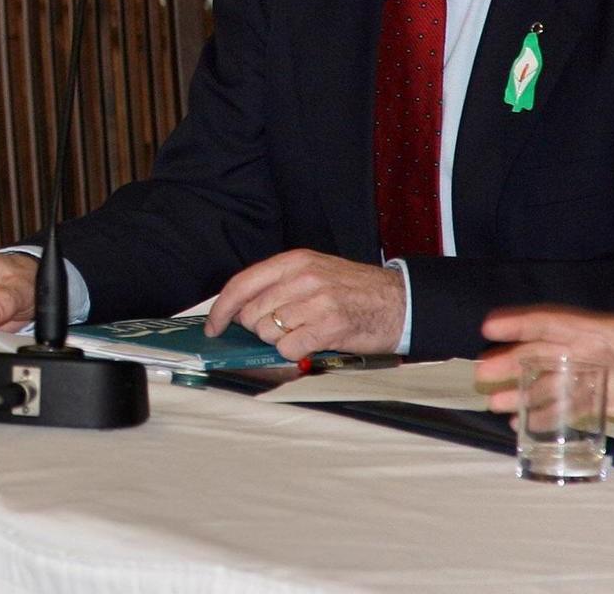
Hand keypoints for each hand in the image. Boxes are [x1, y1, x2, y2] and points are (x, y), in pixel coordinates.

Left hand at [207, 249, 404, 357]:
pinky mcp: (329, 326)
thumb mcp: (314, 272)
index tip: (213, 327)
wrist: (400, 302)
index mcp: (294, 261)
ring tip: (306, 331)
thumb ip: (278, 285)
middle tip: (286, 327)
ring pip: (268, 332)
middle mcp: (303, 277)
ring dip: (281, 340)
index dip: (221, 309)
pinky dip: (296, 352)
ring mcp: (316, 301)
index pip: (241, 284)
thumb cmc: (354, 291)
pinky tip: (315, 342)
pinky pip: (289, 348)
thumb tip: (239, 312)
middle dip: (260, 328)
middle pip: (251, 314)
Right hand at [475, 305, 613, 418]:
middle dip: (507, 363)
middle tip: (481, 375)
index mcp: (593, 333)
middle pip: (536, 353)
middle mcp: (581, 351)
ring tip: (493, 403)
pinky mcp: (592, 396)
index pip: (549, 323)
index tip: (489, 328)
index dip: (518, 324)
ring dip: (517, 391)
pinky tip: (520, 423)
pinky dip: (540, 413)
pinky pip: (559, 404)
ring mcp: (584, 374)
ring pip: (542, 381)